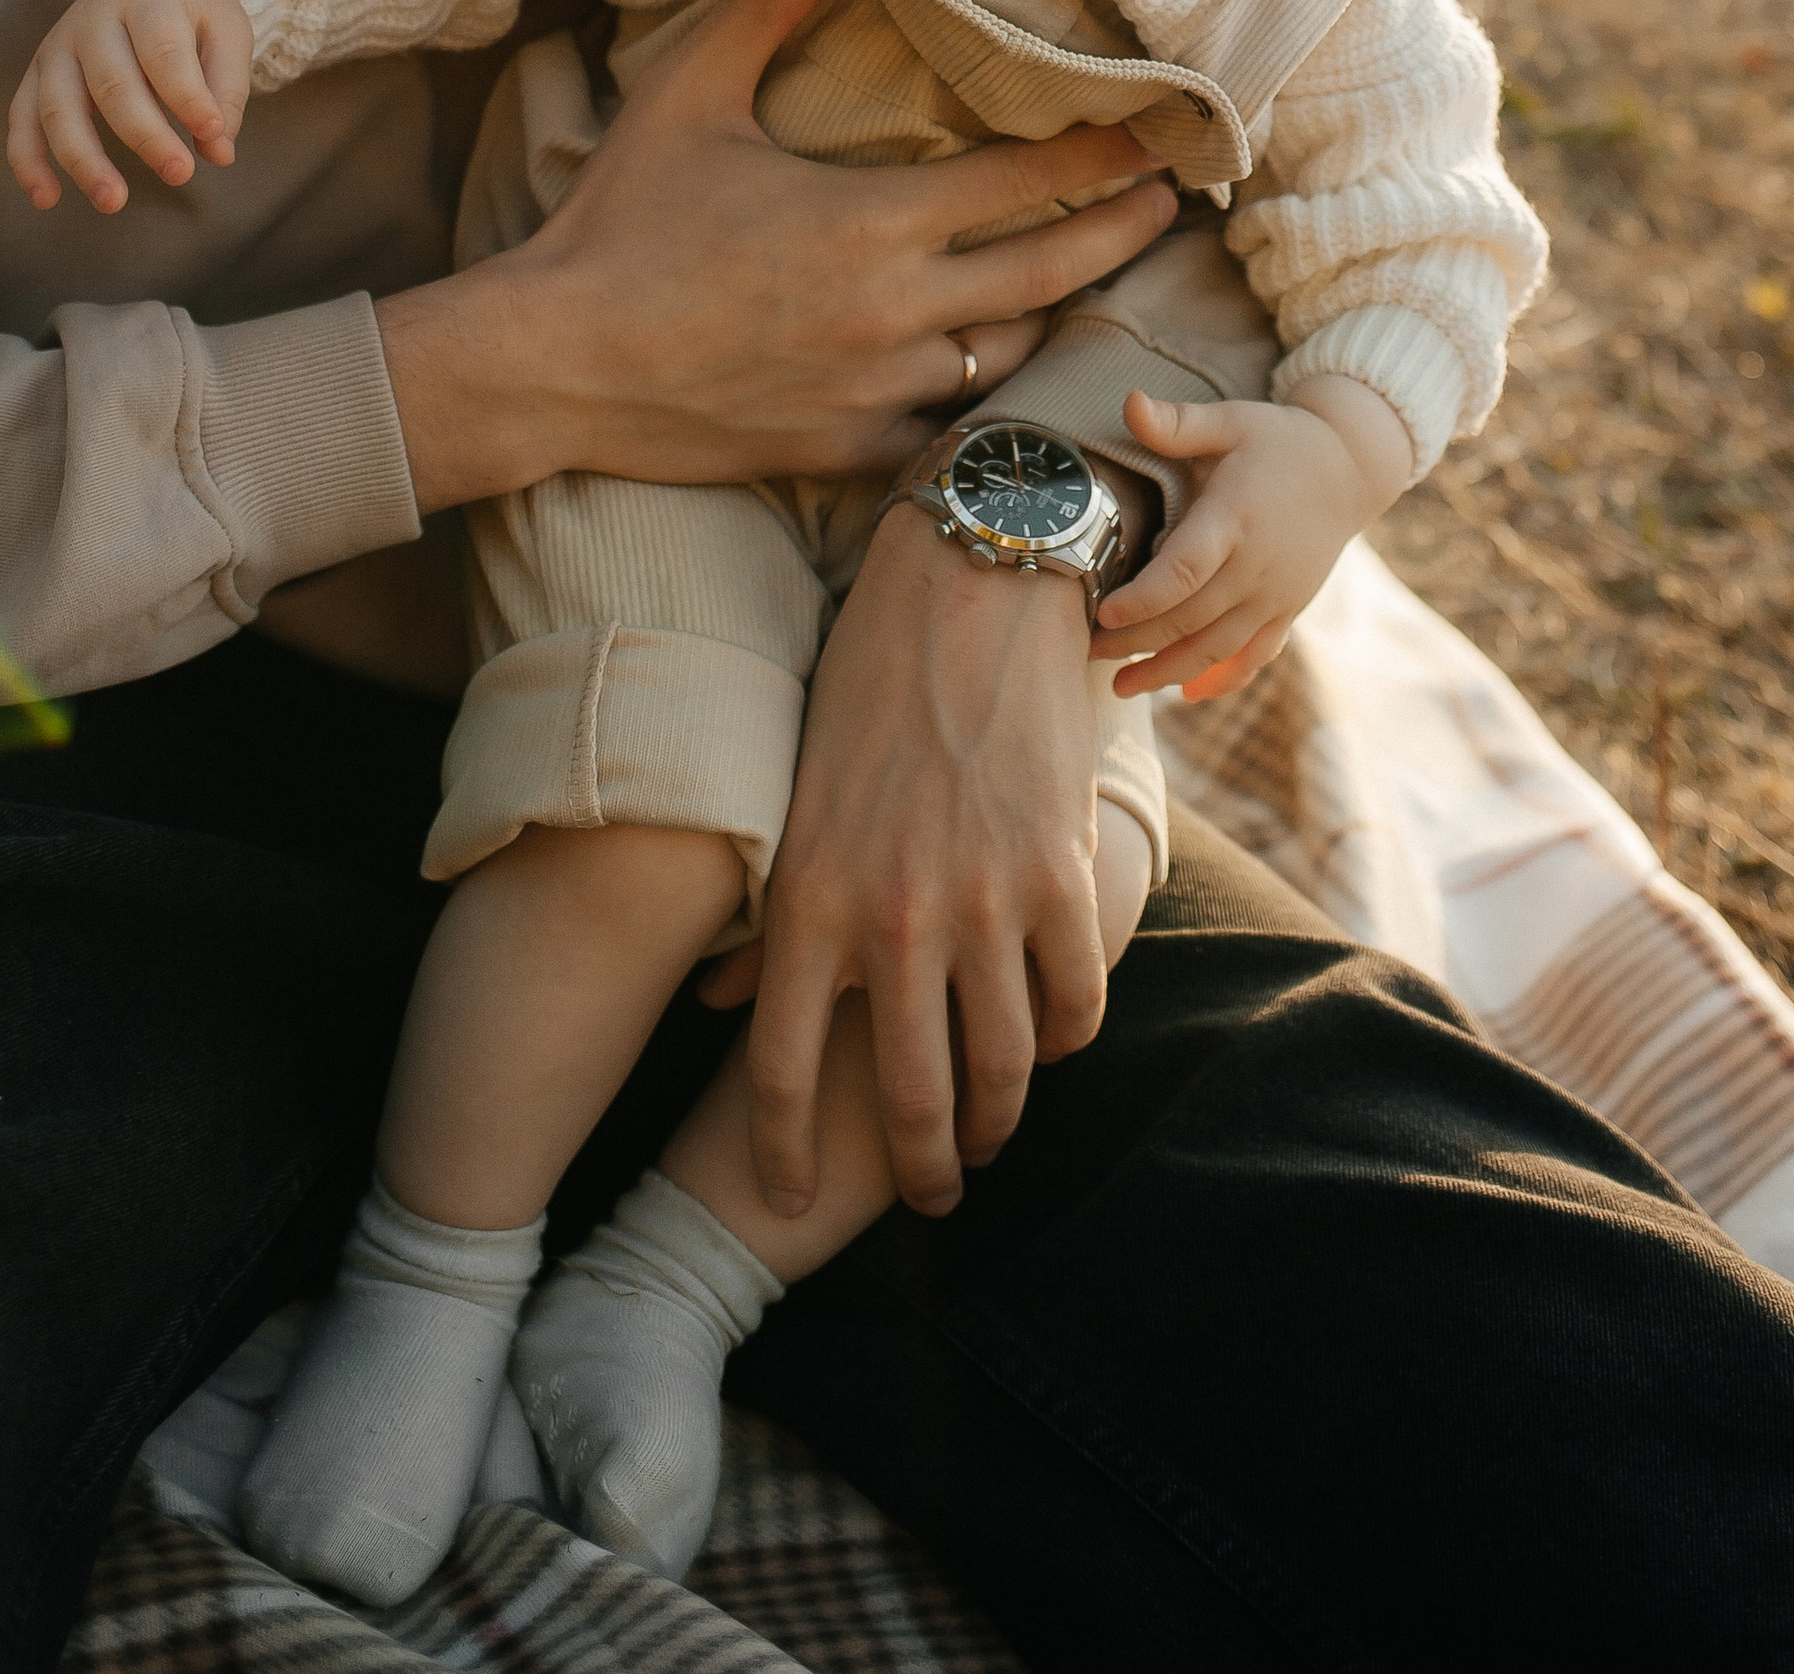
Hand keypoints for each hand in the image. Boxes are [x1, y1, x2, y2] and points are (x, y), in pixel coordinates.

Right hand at [5, 0, 253, 213]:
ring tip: (113, 201)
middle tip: (180, 173)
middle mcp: (93, 17)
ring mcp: (57, 45)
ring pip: (59, 106)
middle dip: (145, 135)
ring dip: (83, 159)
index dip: (187, 96)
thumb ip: (227, 90)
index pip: (163, 51)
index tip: (212, 132)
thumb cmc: (194, 14)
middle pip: (111, 83)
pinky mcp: (37, 73)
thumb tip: (218, 151)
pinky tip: (46, 199)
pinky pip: (21, 119)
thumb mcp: (228, 33)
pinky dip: (27, 160)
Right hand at [377, 0, 1177, 511]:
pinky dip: (978, 410)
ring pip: (1005, 357)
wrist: (553, 364)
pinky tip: (1000, 387)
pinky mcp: (844, 452)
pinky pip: (943, 436)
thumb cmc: (618, 222)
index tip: (1155, 137)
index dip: (1098, 156)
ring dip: (1054, 317)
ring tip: (1091, 285)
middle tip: (1171, 206)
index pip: (1022, 181)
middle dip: (1120, 234)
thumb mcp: (688, 95)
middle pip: (1049, 272)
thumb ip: (764, 11)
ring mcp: (875, 389)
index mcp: (873, 221)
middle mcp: (895, 310)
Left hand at [698, 496, 1107, 1218]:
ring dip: (996, 1122)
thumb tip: (720, 1005)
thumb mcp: (797, 802)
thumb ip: (771, 917)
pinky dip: (1064, 1040)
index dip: (783, 1156)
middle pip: (908, 1103)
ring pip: (1001, 1071)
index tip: (790, 1199)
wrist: (969, 593)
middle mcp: (894, 919)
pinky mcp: (1058, 874)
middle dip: (920, 1173)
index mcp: (811, 902)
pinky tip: (1049, 1043)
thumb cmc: (868, 690)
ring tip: (989, 1135)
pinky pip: (1074, 1004)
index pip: (782, 1075)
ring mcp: (984, 903)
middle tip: (928, 1197)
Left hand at [1096, 375, 1410, 700]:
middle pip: (1192, 619)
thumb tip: (1128, 401)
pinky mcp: (1288, 610)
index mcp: (1236, 518)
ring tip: (1121, 686)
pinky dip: (1224, 679)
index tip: (1103, 615)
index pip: (1185, 571)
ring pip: (1218, 648)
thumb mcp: (1230, 421)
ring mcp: (1277, 595)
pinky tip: (1190, 695)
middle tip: (1086, 654)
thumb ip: (1177, 422)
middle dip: (1136, 643)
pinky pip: (1256, 655)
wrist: (1350, 469)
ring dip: (1168, 672)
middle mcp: (1258, 566)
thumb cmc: (1278, 441)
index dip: (1143, 600)